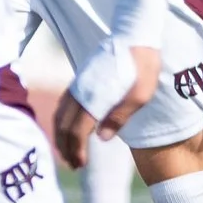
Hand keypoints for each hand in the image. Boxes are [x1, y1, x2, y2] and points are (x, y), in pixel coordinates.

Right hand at [56, 37, 160, 167]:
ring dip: (61, 136)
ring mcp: (77, 84)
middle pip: (63, 125)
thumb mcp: (141, 94)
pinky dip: (61, 121)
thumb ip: (121, 116)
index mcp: (94, 97)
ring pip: (60, 115)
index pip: (76, 131)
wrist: (135, 36)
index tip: (80, 165)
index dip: (75, 150)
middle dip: (65, 148)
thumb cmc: (143, 66)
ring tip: (69, 153)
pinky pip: (63, 104)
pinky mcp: (79, 79)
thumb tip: (102, 139)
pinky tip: (69, 129)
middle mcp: (80, 91)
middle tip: (74, 166)